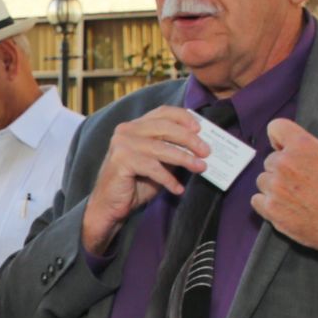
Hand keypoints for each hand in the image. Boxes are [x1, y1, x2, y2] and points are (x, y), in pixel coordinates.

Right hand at [81, 105, 210, 253]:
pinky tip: (178, 189)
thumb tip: (201, 146)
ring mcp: (122, 144)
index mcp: (135, 126)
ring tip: (201, 168)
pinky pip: (153, 168)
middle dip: (190, 139)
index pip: (163, 112)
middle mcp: (126, 130)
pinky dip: (168, 179)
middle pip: (165, 127)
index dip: (184, 117)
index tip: (201, 129)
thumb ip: (172, 150)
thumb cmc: (135, 183)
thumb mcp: (158, 162)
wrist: (110, 205)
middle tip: (207, 152)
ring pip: (161, 148)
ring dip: (185, 159)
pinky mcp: (121, 161)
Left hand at [252, 118, 317, 269]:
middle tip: (300, 180)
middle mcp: (285, 164)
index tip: (282, 146)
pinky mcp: (270, 209)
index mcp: (303, 146)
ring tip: (296, 196)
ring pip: (263, 180)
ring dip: (275, 186)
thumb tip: (303, 148)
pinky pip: (257, 200)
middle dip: (282, 168)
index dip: (280, 138)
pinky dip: (268, 204)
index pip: (276, 128)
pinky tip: (286, 207)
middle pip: (270, 159)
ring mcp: (276, 187)